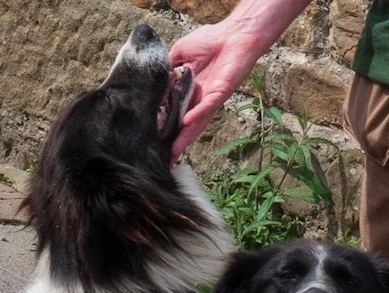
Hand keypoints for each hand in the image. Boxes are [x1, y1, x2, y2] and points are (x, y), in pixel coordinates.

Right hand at [169, 0, 311, 164]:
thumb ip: (167, 68)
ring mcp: (209, 99)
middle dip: (175, 143)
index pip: (173, 113)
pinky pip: (206, 106)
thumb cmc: (210, 42)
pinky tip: (185, 122)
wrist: (235, 36)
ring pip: (195, 123)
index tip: (153, 141)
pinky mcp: (219, 93)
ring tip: (173, 152)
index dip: (165, 126)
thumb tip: (155, 83)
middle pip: (185, 126)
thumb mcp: (179, 54)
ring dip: (184, 137)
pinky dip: (196, 114)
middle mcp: (198, 100)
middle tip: (165, 160)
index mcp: (188, 92)